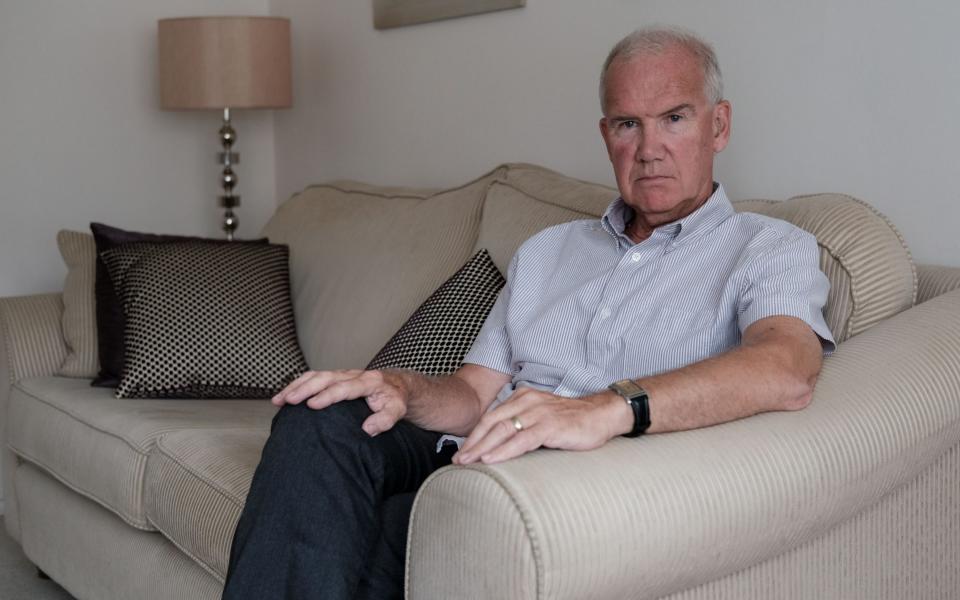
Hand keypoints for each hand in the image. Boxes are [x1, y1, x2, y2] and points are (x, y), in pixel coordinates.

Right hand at [272, 369, 408, 435]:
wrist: (395, 385)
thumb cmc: (394, 400)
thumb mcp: (397, 411)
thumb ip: (385, 420)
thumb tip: (367, 429)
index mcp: (368, 381)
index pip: (345, 387)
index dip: (328, 396)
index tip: (311, 406)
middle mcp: (352, 374)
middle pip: (325, 378)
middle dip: (304, 388)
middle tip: (288, 400)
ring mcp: (342, 374)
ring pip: (315, 376)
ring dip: (295, 386)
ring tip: (278, 400)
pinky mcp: (334, 377)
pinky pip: (313, 378)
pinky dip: (296, 385)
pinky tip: (283, 397)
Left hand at [452, 387, 629, 464]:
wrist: (602, 415)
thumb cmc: (571, 422)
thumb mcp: (541, 419)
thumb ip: (522, 426)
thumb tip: (499, 446)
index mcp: (522, 398)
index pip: (491, 417)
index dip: (474, 435)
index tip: (461, 452)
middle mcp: (527, 402)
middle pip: (491, 423)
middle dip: (472, 443)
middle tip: (457, 460)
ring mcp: (539, 413)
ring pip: (503, 430)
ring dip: (482, 447)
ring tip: (468, 462)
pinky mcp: (550, 426)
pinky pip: (522, 439)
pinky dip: (504, 450)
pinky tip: (491, 459)